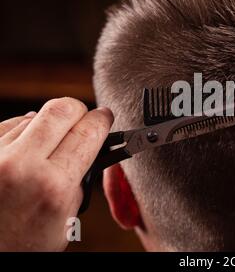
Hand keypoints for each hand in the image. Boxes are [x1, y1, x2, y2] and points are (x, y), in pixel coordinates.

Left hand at [0, 98, 112, 250]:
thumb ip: (79, 180)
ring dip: (46, 127)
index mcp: (53, 187)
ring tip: (44, 150)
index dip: (102, 120)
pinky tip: (22, 152)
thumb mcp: (65, 221)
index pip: (88, 132)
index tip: (105, 117)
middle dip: (78, 110)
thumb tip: (86, 147)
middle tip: (82, 119)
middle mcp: (21, 166)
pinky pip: (8, 126)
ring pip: (33, 117)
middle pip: (61, 109)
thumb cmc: (22, 245)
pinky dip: (21, 133)